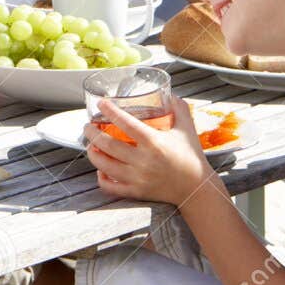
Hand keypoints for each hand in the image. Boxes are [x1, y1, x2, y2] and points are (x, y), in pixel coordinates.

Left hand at [84, 94, 212, 206]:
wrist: (197, 188)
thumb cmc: (191, 157)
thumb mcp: (187, 129)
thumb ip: (179, 108)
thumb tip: (170, 92)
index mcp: (155, 142)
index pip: (126, 123)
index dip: (110, 111)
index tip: (101, 104)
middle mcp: (144, 161)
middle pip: (108, 145)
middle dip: (92, 133)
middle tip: (88, 126)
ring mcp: (138, 178)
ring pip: (104, 166)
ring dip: (92, 153)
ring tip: (91, 145)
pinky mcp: (137, 192)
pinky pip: (111, 186)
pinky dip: (101, 178)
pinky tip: (101, 170)